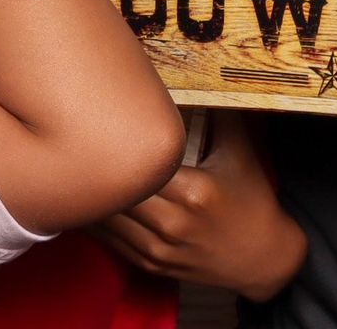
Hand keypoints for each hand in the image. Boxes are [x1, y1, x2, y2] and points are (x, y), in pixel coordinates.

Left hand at [90, 113, 305, 299]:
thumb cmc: (253, 200)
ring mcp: (162, 249)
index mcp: (194, 190)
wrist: (266, 259)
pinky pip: (110, 242)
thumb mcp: (242, 153)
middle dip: (95, 164)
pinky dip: (95, 219)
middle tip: (72, 136)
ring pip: (107, 218)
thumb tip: (204, 72)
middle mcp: (175, 223)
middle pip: (116, 189)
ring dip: (89, 192)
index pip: (139, 162)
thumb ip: (221, 113)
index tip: (97, 119)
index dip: (115, 140)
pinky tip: (84, 196)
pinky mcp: (153, 265)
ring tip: (71, 163)